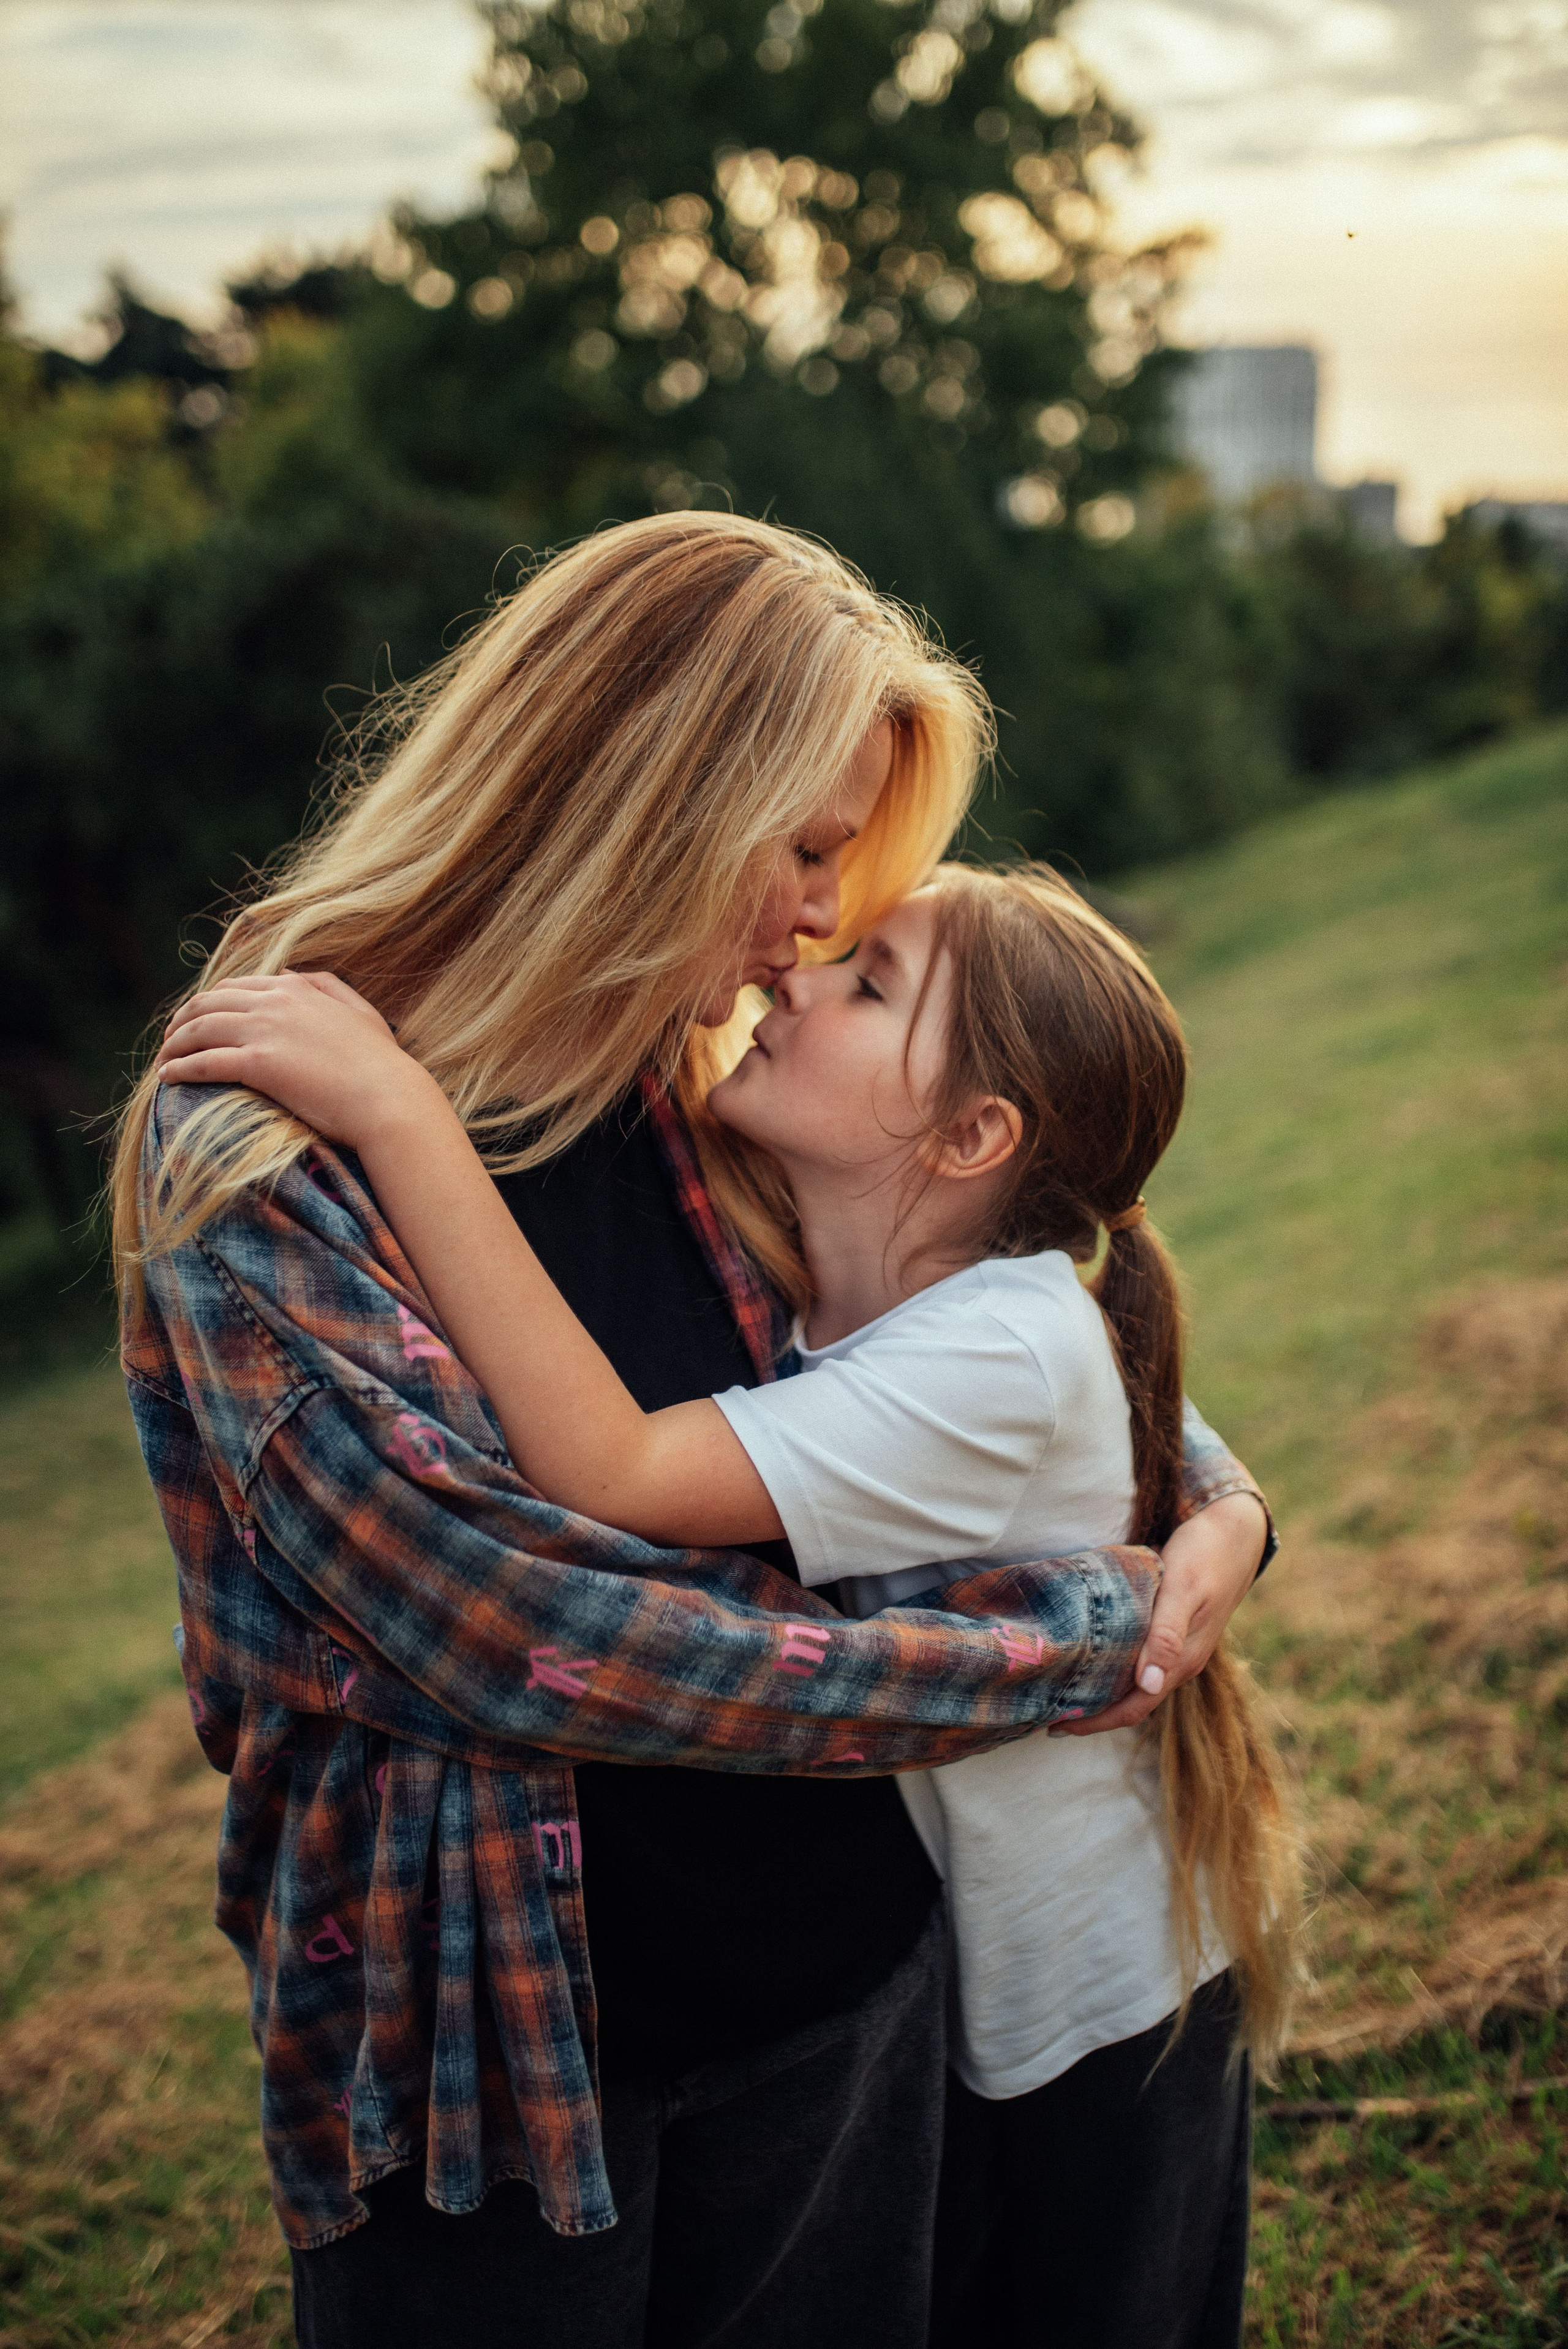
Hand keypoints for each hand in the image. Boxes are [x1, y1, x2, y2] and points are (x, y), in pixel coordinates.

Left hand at [158, 970, 438, 1147]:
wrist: (389, 1099)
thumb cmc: (381, 1064)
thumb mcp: (359, 1013)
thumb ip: (325, 986)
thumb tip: (288, 972)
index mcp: (296, 989)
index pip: (235, 987)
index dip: (208, 1002)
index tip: (196, 1021)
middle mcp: (275, 1002)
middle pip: (208, 1003)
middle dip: (182, 1020)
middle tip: (170, 1040)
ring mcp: (265, 1031)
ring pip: (199, 1029)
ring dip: (174, 1043)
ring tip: (163, 1060)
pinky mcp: (258, 1064)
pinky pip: (204, 1062)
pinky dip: (179, 1067)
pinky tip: (168, 1077)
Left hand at [1051, 1490, 1267, 1736]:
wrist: (1237, 1531)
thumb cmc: (1204, 1554)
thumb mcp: (1182, 1589)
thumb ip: (1167, 1635)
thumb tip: (1149, 1684)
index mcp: (1182, 1659)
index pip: (1135, 1707)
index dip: (1097, 1722)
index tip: (1056, 1726)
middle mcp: (1181, 1661)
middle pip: (1134, 1703)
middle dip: (1094, 1714)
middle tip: (1048, 1713)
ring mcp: (1180, 1648)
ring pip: (1137, 1684)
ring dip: (1104, 1693)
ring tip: (1065, 1692)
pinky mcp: (1175, 1630)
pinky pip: (1142, 1661)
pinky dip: (1116, 1668)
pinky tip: (1095, 1658)